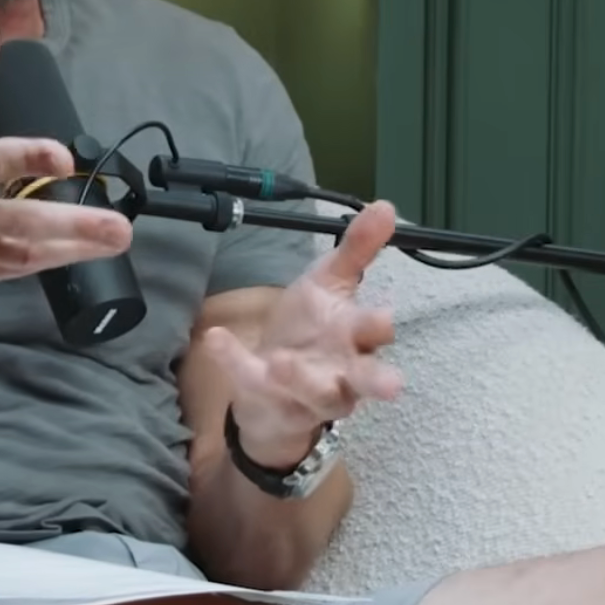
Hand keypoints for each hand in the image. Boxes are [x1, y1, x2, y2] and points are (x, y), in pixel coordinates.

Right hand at [0, 25, 134, 288]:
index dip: (31, 159)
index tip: (65, 157)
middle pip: (22, 224)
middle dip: (76, 226)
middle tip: (121, 226)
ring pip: (21, 255)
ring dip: (70, 249)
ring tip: (112, 242)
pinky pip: (6, 271)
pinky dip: (40, 262)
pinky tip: (72, 253)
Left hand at [202, 201, 405, 467]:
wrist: (271, 380)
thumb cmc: (311, 330)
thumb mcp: (328, 281)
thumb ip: (356, 248)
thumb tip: (385, 206)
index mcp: (355, 338)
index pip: (376, 333)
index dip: (378, 327)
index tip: (382, 314)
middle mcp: (341, 371)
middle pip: (366, 380)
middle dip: (376, 380)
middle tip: (388, 384)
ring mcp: (306, 392)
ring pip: (315, 393)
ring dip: (299, 377)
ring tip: (280, 361)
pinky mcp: (268, 399)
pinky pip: (252, 382)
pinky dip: (234, 361)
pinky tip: (216, 338)